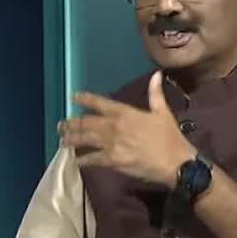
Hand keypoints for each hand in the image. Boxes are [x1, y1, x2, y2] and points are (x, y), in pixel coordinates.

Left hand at [58, 71, 195, 186]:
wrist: (175, 162)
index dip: (85, 99)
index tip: (74, 97)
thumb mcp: (163, 112)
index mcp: (125, 113)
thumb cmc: (169, 137)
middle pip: (86, 123)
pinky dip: (82, 160)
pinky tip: (75, 160)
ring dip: (72, 139)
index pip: (99, 103)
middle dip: (72, 123)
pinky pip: (92, 159)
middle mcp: (114, 126)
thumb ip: (155, 93)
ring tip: (63, 140)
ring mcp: (111, 144)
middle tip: (61, 125)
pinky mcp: (112, 161)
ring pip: (85, 140)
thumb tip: (156, 75)